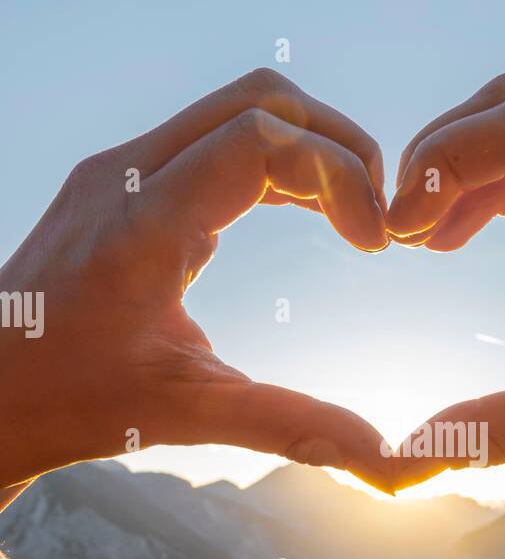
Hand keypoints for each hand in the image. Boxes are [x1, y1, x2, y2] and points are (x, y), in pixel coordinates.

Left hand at [0, 69, 393, 495]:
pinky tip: (305, 213)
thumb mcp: (184, 414)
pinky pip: (210, 139)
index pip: (260, 140)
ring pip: (235, 109)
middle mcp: (126, 176)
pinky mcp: (121, 182)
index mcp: (142, 225)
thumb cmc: (70, 401)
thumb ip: (287, 424)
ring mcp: (119, 171)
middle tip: (379, 214)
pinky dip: (271, 161)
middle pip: (258, 101)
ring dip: (307, 147)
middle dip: (337, 144)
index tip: (372, 242)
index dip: (337, 174)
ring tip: (354, 213)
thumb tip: (378, 457)